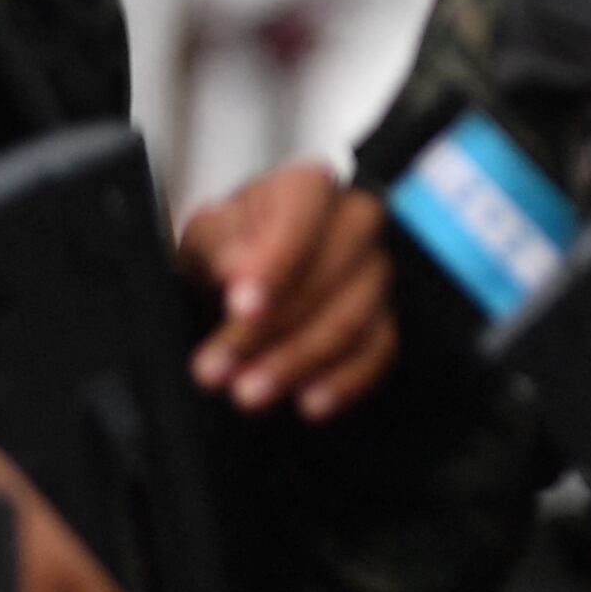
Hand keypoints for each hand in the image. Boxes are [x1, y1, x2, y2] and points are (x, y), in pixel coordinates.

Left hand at [180, 162, 398, 421]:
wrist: (243, 283)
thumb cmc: (228, 251)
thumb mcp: (205, 240)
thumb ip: (219, 248)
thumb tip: (240, 272)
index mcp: (307, 188)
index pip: (303, 215)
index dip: (275, 264)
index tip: (241, 307)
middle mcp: (355, 222)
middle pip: (333, 273)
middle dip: (274, 328)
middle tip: (221, 368)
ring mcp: (377, 273)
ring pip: (354, 318)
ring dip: (298, 362)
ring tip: (249, 394)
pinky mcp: (385, 320)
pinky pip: (379, 352)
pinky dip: (344, 382)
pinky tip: (309, 403)